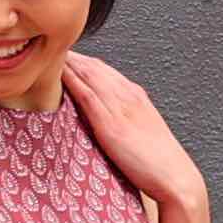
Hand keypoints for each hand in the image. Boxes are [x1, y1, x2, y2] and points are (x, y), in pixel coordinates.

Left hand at [62, 49, 203, 204]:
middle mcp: (127, 95)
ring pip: (89, 75)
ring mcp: (119, 108)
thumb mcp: (142, 135)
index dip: (84, 62)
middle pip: (95, 67)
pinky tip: (58, 72)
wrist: (175, 176)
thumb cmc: (160, 164)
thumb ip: (125, 125)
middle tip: (49, 46)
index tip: (65, 56)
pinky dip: (72, 80)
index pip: (105, 71)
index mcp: (136, 97)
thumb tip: (107, 129)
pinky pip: (87, 95)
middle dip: (73, 56)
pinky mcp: (110, 124)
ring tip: (47, 52)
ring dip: (69, 61)